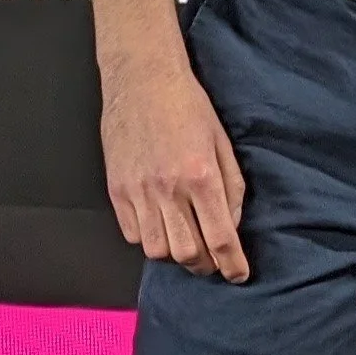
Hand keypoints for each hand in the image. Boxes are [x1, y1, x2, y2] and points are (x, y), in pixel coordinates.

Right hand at [99, 56, 249, 282]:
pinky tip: (160, 225)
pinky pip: (132, 234)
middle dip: (205, 265)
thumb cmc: (188, 106)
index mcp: (201, 175)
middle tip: (213, 261)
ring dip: (175, 255)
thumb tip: (232, 224)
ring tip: (186, 242)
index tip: (239, 275)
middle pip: (188, 253)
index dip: (233, 265)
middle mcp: (169, 189)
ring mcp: (138, 191)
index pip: (221, 238)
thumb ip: (232, 186)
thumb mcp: (222, 141)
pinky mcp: (117, 190)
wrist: (142, 79)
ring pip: (157, 251)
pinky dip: (148, 238)